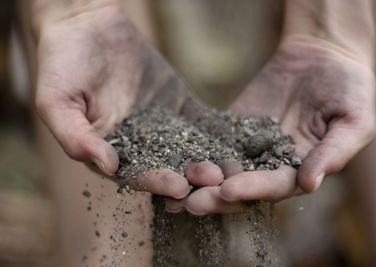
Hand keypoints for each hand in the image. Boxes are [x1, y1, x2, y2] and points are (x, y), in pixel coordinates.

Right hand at [34, 5, 222, 199]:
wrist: (87, 26)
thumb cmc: (63, 64)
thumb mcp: (56, 102)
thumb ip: (76, 137)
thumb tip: (107, 167)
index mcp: (110, 151)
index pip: (136, 174)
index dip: (156, 182)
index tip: (178, 187)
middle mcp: (139, 145)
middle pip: (169, 166)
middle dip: (191, 175)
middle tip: (215, 180)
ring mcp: (161, 127)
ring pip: (188, 149)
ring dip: (210, 159)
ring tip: (233, 168)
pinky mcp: (178, 107)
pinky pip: (199, 122)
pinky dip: (216, 132)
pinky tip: (236, 141)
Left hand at [167, 37, 375, 213]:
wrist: (322, 57)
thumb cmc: (348, 90)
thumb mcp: (352, 121)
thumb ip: (332, 153)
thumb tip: (310, 185)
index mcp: (299, 170)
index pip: (273, 187)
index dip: (252, 190)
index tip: (228, 190)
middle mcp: (270, 164)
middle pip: (241, 187)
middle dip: (216, 196)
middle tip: (190, 202)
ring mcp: (248, 147)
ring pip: (221, 169)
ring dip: (199, 181)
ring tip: (173, 190)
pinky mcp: (232, 128)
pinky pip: (212, 140)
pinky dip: (194, 151)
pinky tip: (172, 159)